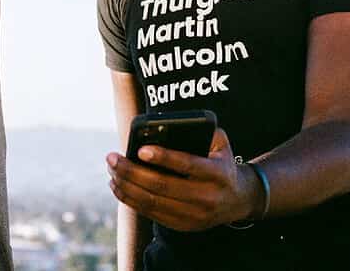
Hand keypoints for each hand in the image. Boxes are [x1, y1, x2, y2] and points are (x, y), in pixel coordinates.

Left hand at [106, 128, 262, 230]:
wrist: (238, 200)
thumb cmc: (221, 163)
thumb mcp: (220, 144)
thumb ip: (202, 130)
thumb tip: (169, 124)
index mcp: (218, 174)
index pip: (188, 165)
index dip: (163, 157)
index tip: (140, 149)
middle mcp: (207, 197)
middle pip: (162, 185)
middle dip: (132, 171)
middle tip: (112, 157)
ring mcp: (194, 215)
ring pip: (152, 201)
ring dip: (126, 186)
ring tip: (111, 170)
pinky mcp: (183, 225)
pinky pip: (151, 213)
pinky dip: (130, 200)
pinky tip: (117, 186)